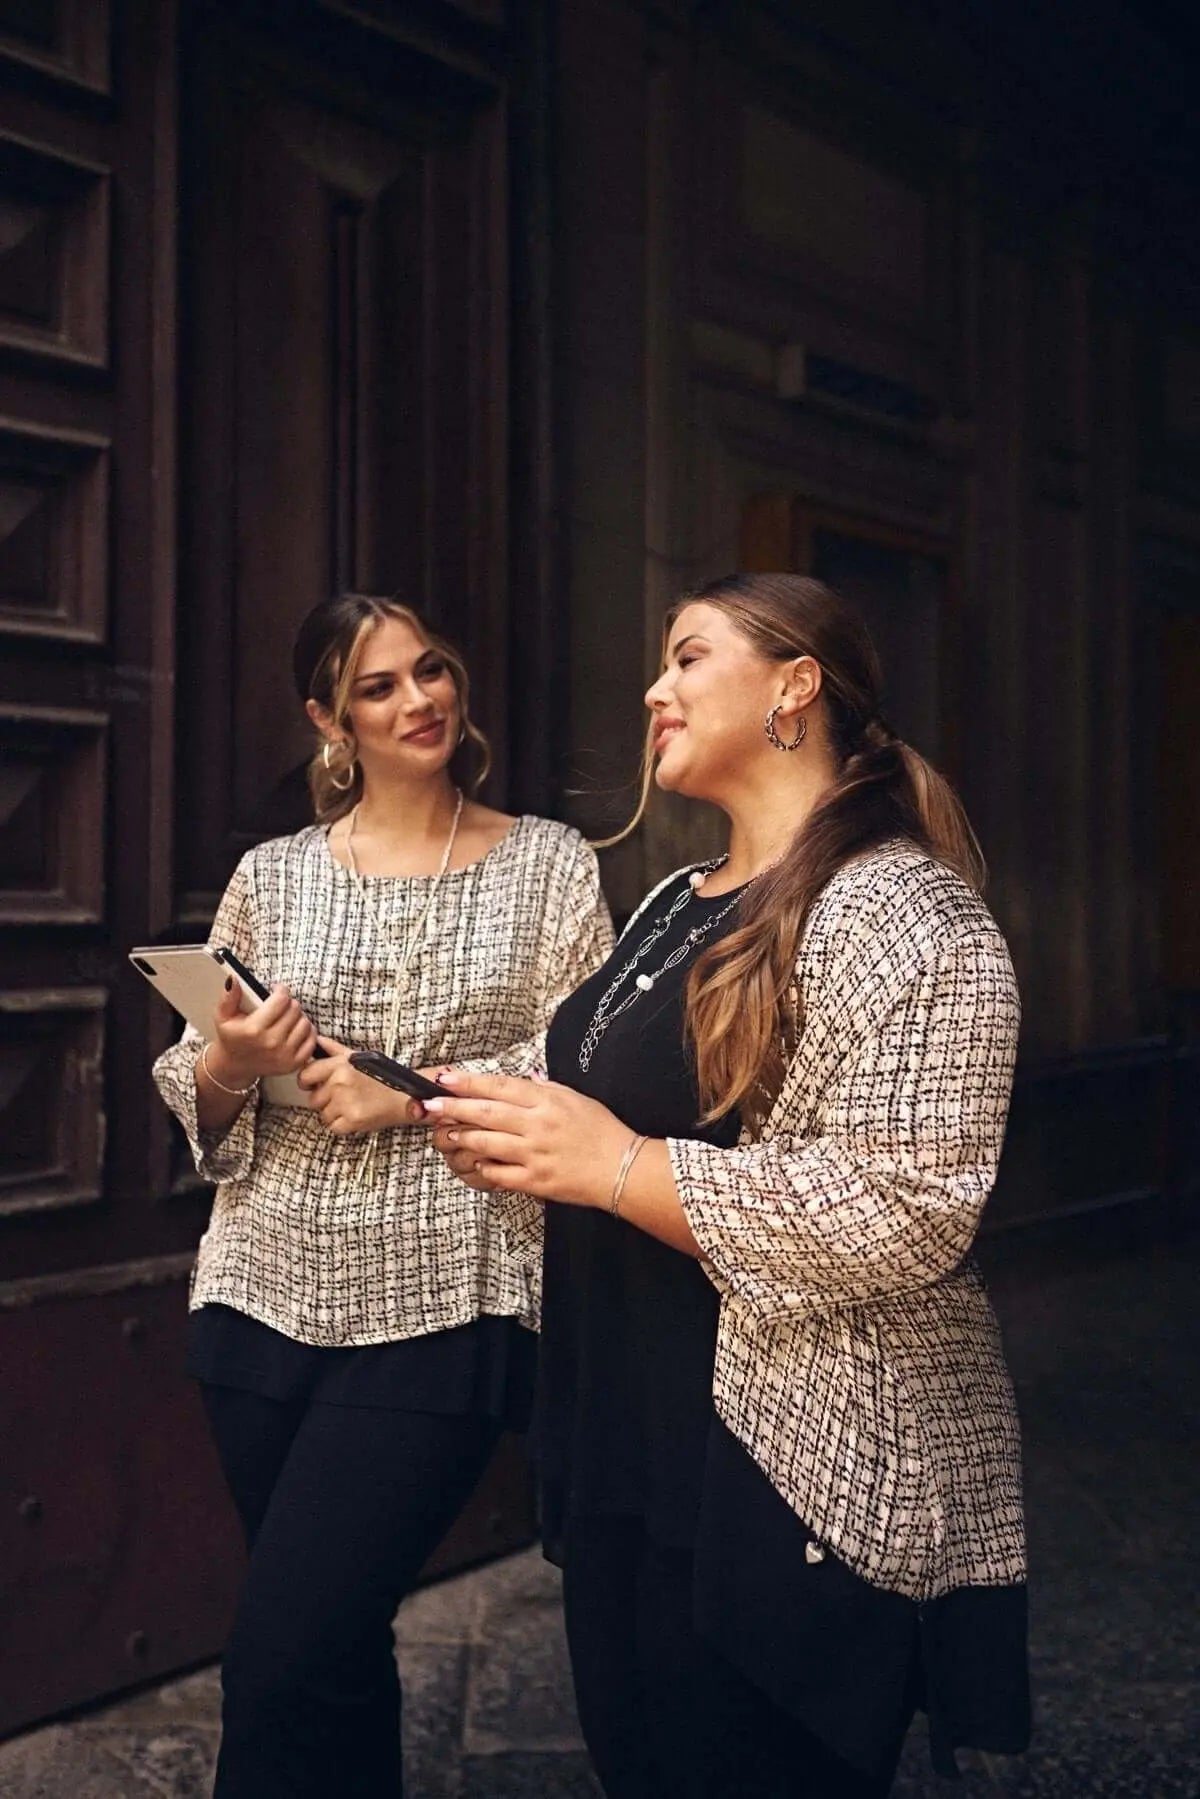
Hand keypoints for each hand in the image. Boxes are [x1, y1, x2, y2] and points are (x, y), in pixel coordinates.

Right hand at [208, 979, 316, 1087]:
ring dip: (298, 1016)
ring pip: (305, 1022)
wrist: (235, 1065)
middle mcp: (271, 1043)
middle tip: (280, 1005)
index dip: (281, 990)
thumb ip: (229, 997)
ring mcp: (284, 1055)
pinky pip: (311, 1040)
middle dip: (288, 1003)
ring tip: (287, 1017)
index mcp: (254, 1029)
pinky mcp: (294, 1063)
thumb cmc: (231, 1038)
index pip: (281, 1000)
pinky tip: (295, 1029)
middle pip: (294, 1009)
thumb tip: (233, 979)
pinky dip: (307, 1031)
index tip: (277, 990)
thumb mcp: (223, 1016)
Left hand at [298, 1037, 428, 1134]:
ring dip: (333, 1113)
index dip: (307, 1081)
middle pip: (312, 1098)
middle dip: (324, 1099)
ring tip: (351, 1105)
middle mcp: (340, 1083)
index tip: (314, 1084)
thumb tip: (317, 1041)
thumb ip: (333, 1049)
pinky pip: (333, 1127)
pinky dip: (342, 1125)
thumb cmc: (384, 1076)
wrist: (406, 1096)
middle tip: (341, 1096)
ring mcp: (345, 1102)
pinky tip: (355, 1115)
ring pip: (322, 1114)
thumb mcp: (359, 1057)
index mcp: (340, 1065)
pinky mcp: (352, 1120)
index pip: (305, 1075)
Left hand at [425, 1070, 631, 1208]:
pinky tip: (474, 1161)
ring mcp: (534, 1155)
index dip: (469, 1082)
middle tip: (429, 1104)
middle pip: (486, 1112)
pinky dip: (484, 1167)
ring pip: (487, 1143)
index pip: (500, 1086)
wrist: (623, 1169)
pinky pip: (500, 1174)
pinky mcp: (535, 1181)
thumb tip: (522, 1079)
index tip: (446, 1079)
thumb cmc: (602, 1131)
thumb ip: (545, 1088)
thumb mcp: (576, 1098)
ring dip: (462, 1137)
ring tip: (446, 1132)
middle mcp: (538, 1125)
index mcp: (547, 1101)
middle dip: (453, 1107)